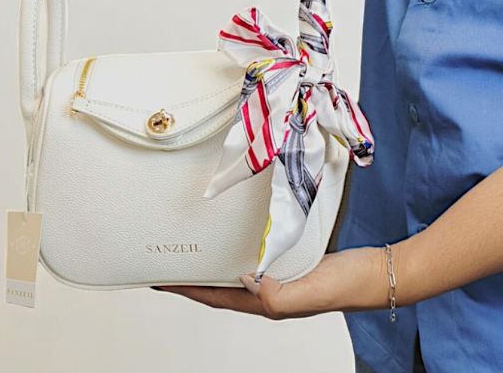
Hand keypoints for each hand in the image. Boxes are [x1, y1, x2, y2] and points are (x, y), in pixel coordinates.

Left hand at [152, 246, 390, 319]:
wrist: (378, 271)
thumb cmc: (346, 285)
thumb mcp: (308, 292)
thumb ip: (276, 294)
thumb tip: (244, 280)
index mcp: (266, 303)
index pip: (215, 298)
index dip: (186, 291)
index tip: (160, 280)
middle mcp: (268, 291)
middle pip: (220, 286)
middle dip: (194, 277)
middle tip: (169, 260)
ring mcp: (279, 275)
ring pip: (235, 269)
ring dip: (213, 261)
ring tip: (193, 246)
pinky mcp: (289, 259)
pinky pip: (254, 253)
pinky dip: (237, 247)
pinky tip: (233, 234)